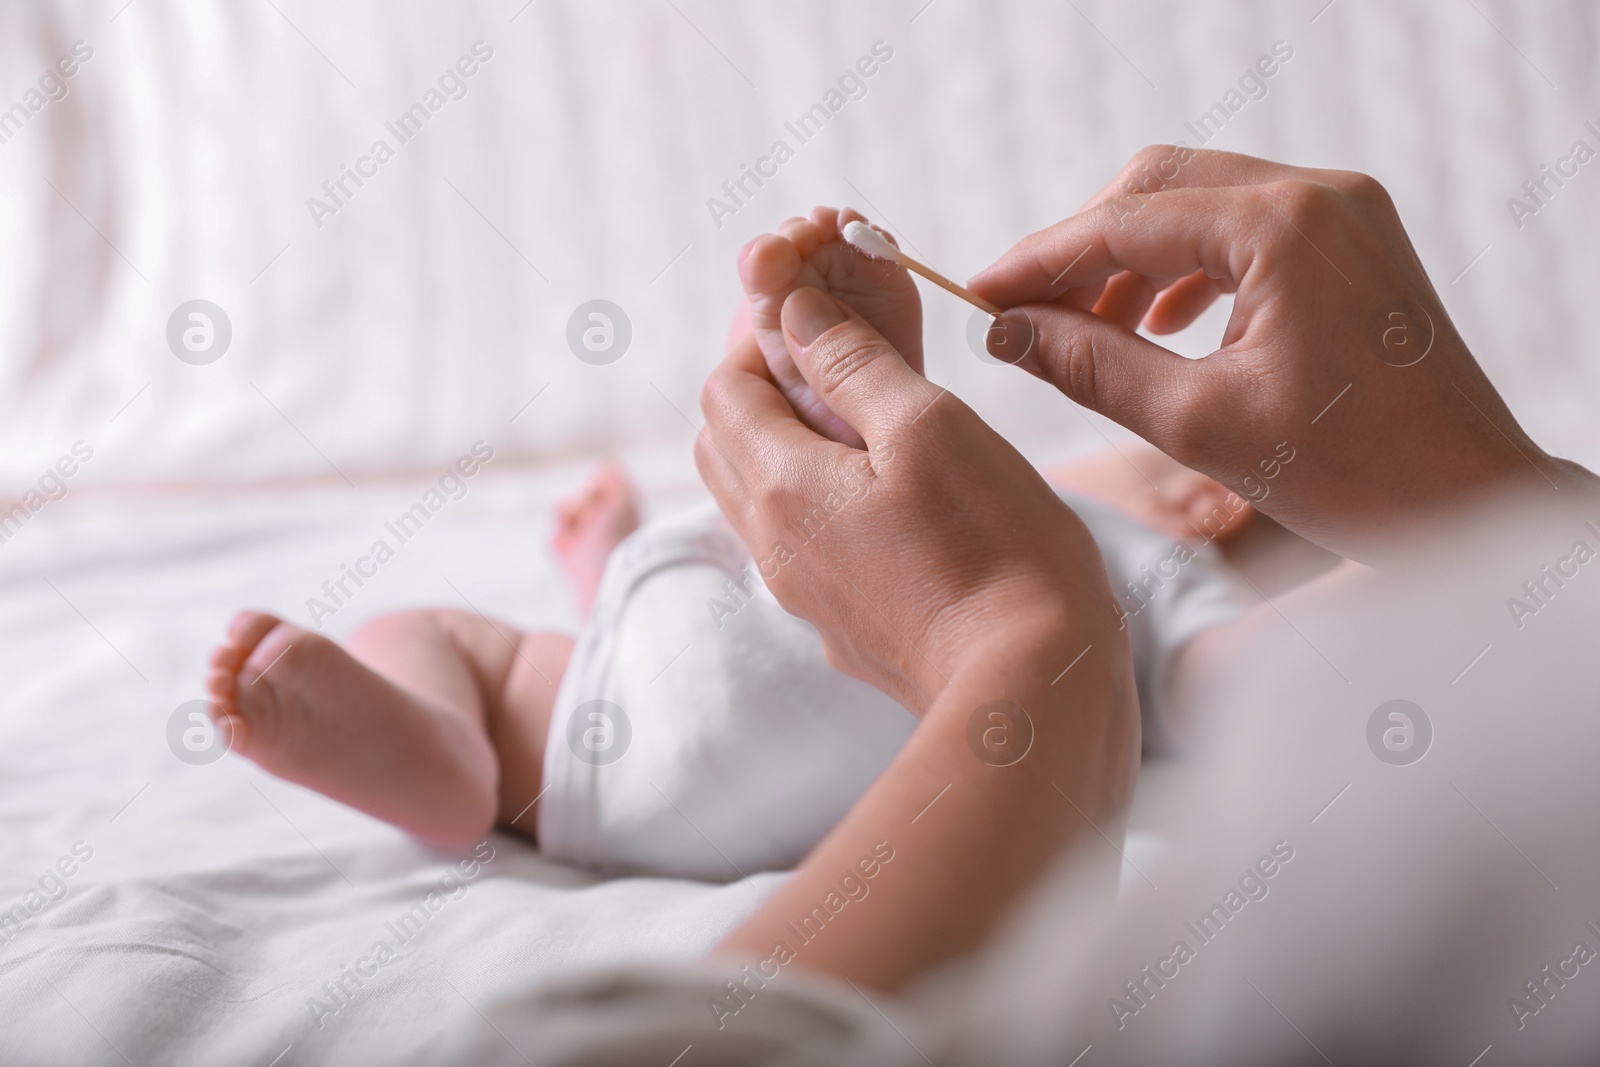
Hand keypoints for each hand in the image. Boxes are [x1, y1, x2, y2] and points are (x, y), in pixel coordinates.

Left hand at [701, 287, 1140, 987]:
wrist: (1029, 688)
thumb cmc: (995, 547)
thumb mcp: (928, 426)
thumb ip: (853, 361)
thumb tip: (796, 311)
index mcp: (782, 487)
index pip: (724, 390)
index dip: (761, 338)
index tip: (818, 314)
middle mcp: (773, 545)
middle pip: (725, 444)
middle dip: (763, 387)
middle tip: (836, 356)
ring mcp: (805, 594)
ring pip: (759, 497)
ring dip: (788, 443)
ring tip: (865, 417)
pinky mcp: (843, 624)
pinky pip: (800, 543)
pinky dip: (816, 497)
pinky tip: (886, 489)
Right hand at [969, 146, 1586, 560]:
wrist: (1469, 504)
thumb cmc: (1349, 474)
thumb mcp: (1197, 421)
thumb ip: (1091, 364)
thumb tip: (1006, 332)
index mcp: (1284, 226)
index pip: (1123, 222)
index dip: (1039, 261)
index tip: (978, 297)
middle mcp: (1318, 194)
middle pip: (1156, 187)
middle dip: (1082, 249)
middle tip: (1024, 316)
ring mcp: (1343, 210)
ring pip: (1196, 201)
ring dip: (1132, 258)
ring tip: (1086, 330)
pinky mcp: (1352, 239)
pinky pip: (1242, 225)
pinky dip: (1186, 267)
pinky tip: (1159, 323)